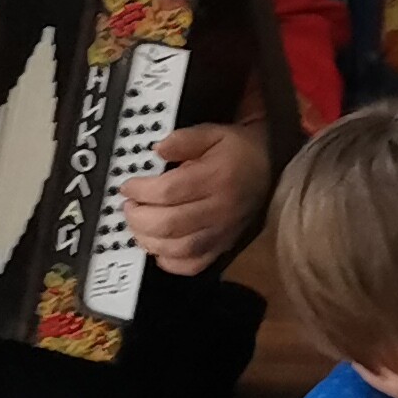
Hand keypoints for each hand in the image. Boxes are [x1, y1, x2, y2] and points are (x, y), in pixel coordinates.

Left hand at [121, 119, 267, 278]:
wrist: (270, 167)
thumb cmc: (239, 151)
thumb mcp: (213, 133)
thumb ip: (184, 139)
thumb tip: (158, 150)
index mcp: (216, 177)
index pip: (168, 191)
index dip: (140, 191)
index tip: (128, 186)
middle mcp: (220, 208)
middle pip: (168, 224)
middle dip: (138, 217)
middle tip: (129, 206)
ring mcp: (222, 231)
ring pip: (177, 248)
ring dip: (148, 239)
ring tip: (139, 225)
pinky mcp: (223, 246)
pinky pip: (192, 265)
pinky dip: (169, 262)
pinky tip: (159, 247)